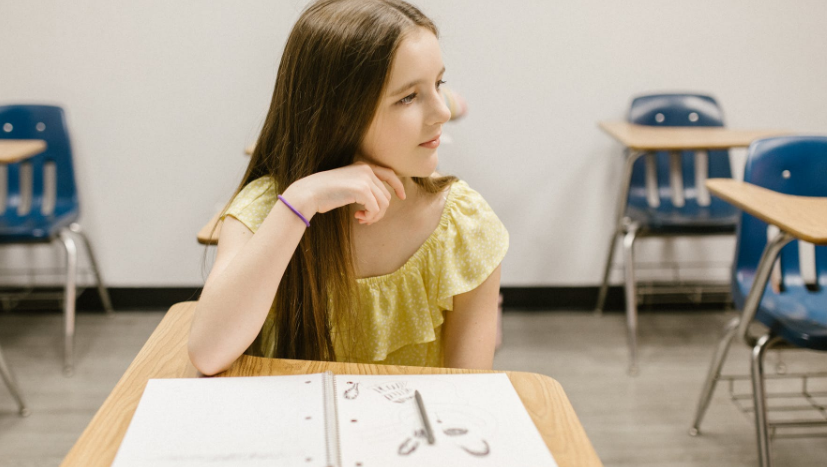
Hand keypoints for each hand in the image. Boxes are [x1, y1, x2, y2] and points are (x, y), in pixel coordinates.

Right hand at [282, 162, 405, 224]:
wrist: (310, 192)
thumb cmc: (325, 192)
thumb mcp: (347, 184)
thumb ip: (363, 187)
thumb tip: (380, 204)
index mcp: (363, 166)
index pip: (389, 174)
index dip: (397, 186)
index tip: (402, 196)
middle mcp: (366, 170)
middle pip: (386, 195)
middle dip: (379, 211)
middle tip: (365, 219)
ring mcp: (365, 179)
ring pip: (383, 204)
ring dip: (374, 216)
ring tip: (362, 220)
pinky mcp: (362, 190)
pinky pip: (376, 209)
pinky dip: (370, 217)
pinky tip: (358, 218)